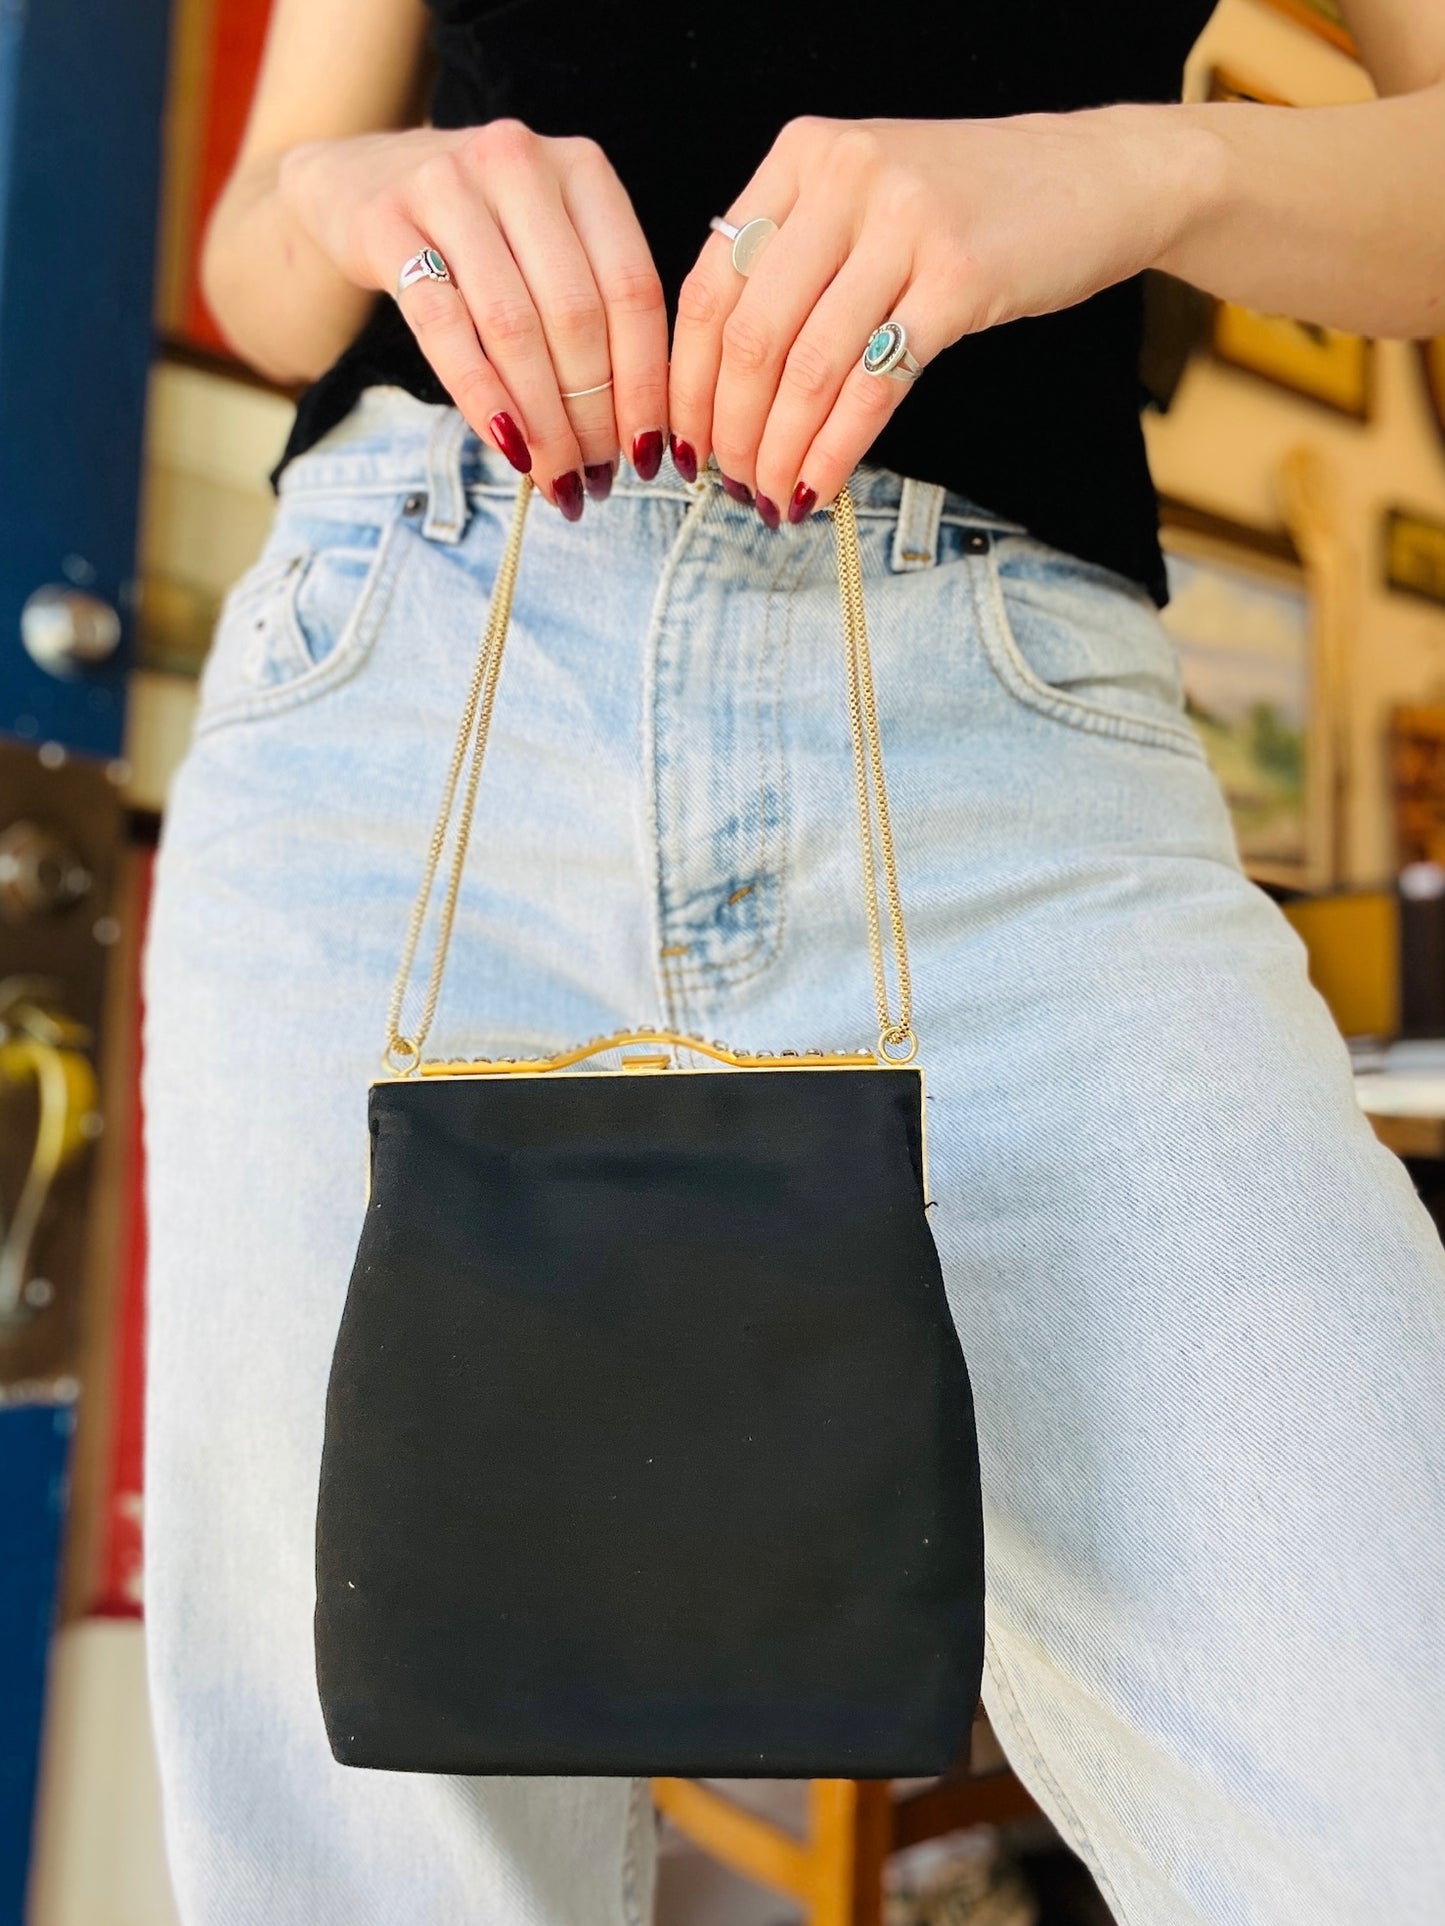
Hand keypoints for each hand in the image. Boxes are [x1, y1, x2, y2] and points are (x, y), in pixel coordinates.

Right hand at [278, 121, 668, 515]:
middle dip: (591, 412)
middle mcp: (520, 163)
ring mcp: (448, 186)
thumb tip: (638, 433)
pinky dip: (481, 397)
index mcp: (582, 167)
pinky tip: (506, 444)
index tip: (647, 450)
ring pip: (512, 326)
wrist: (360, 181)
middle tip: (594, 475)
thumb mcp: (550, 243)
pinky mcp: (386, 224)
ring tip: (555, 475)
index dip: (644, 381)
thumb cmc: (480, 232)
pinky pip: (443, 327)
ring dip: (541, 418)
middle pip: (575, 313)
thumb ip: (596, 307)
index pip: (633, 288)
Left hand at [667, 110, 1205, 526]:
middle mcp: (844, 177)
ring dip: (779, 451)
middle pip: (751, 333)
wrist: (1097, 176)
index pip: (710, 284)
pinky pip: (876, 386)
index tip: (681, 443)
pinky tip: (820, 489)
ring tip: (771, 499)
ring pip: (808, 367)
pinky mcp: (960, 276)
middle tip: (729, 485)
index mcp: (803, 155)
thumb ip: (794, 255)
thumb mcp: (866, 197)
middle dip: (729, 429)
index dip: (685, 379)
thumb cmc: (972, 203)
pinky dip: (837, 450)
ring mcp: (904, 222)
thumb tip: (716, 375)